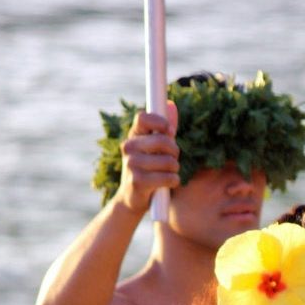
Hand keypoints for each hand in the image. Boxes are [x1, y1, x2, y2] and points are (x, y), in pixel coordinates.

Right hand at [115, 100, 179, 214]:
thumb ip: (164, 128)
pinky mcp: (138, 182)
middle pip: (163, 140)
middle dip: (175, 151)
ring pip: (169, 161)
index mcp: (133, 136)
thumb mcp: (154, 148)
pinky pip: (168, 177)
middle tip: (173, 158)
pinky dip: (173, 181)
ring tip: (167, 173)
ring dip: (175, 169)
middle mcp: (129, 148)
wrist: (131, 199)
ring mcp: (132, 164)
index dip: (160, 121)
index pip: (143, 117)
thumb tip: (171, 104)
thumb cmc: (148, 170)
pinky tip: (166, 184)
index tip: (169, 131)